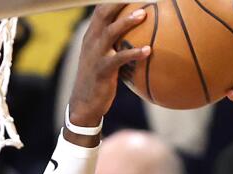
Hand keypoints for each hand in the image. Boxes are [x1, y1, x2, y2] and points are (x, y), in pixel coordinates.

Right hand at [68, 5, 150, 127]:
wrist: (84, 104)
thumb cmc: (98, 81)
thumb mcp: (103, 58)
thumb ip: (116, 45)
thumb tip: (139, 38)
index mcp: (92, 36)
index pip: (100, 10)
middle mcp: (91, 41)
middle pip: (103, 13)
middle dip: (118, 1)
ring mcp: (96, 55)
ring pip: (110, 32)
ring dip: (127, 22)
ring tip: (143, 14)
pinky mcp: (102, 70)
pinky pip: (119, 59)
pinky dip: (133, 53)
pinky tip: (148, 50)